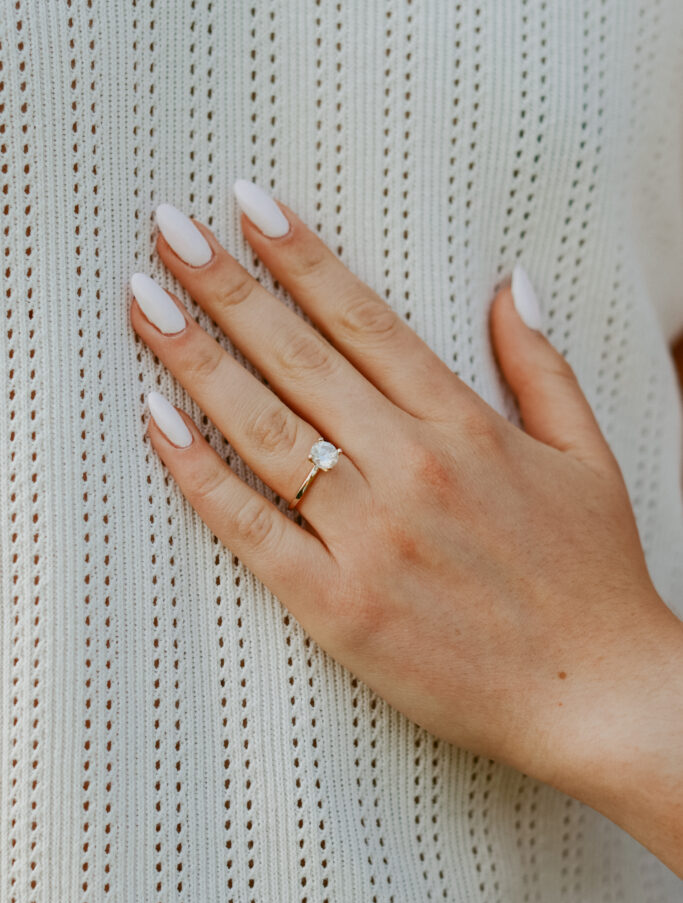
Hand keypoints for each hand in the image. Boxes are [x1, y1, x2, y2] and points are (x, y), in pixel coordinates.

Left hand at [129, 181, 682, 871]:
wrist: (597, 697)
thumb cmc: (593, 578)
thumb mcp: (586, 456)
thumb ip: (541, 363)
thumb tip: (510, 282)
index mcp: (464, 426)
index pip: (365, 320)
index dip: (301, 257)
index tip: (248, 205)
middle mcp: (410, 466)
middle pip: (299, 358)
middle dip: (226, 285)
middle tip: (168, 229)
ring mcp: (370, 536)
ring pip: (266, 429)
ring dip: (197, 360)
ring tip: (144, 302)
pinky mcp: (337, 604)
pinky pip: (253, 527)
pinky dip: (199, 472)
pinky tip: (155, 420)